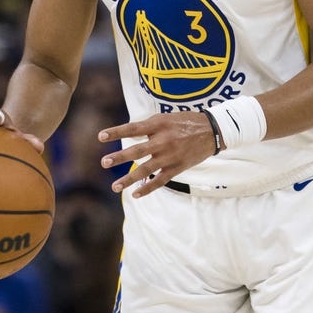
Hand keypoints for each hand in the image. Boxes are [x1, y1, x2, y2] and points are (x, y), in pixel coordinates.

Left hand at [98, 112, 215, 196]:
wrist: (213, 131)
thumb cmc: (186, 122)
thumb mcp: (166, 118)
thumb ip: (149, 126)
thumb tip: (130, 134)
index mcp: (158, 124)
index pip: (133, 129)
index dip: (116, 132)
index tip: (100, 137)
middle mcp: (163, 140)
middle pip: (137, 151)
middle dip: (119, 157)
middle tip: (104, 162)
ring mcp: (170, 156)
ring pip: (145, 170)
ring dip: (128, 179)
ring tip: (114, 186)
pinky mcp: (177, 168)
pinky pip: (160, 180)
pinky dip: (147, 188)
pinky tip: (135, 194)